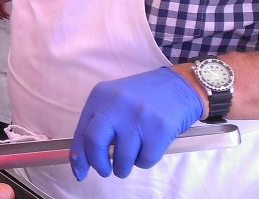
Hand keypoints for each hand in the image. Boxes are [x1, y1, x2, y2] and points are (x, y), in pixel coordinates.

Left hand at [70, 67, 203, 180]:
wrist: (179, 86)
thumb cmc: (143, 98)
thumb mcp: (115, 100)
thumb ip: (99, 123)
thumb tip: (84, 159)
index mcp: (100, 97)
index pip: (81, 132)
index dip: (79, 157)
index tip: (80, 172)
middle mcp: (116, 105)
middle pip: (95, 143)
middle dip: (98, 164)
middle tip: (105, 171)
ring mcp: (138, 117)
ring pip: (122, 158)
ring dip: (124, 167)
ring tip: (130, 159)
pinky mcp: (160, 129)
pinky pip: (145, 160)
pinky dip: (144, 162)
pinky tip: (148, 149)